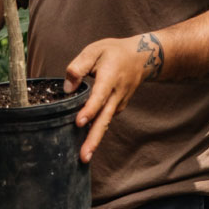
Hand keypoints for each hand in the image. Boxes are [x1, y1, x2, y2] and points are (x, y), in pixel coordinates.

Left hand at [63, 32, 164, 162]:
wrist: (142, 57)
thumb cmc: (114, 53)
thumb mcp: (95, 50)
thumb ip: (78, 66)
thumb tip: (66, 89)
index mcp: (110, 77)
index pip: (99, 96)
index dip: (90, 110)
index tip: (79, 122)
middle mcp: (117, 94)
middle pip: (104, 119)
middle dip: (94, 138)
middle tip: (84, 156)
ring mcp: (119, 103)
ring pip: (105, 123)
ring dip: (94, 140)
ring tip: (84, 157)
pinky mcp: (117, 108)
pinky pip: (104, 120)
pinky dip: (96, 132)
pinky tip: (85, 142)